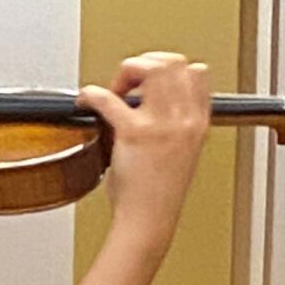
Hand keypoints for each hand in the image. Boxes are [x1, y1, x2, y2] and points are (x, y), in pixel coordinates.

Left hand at [78, 51, 211, 249]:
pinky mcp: (134, 134)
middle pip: (172, 62)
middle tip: (129, 84)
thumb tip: (153, 102)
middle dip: (146, 64)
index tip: (151, 80)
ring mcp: (161, 125)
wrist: (148, 222)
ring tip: (114, 91)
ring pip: (148, 68)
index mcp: (198, 124)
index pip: (196, 72)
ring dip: (125, 72)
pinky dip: (91, 94)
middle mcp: (184, 120)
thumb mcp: (182, 154)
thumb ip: (175, 125)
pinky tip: (87, 100)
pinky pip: (109, 97)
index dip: (170, 68)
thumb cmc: (157, 195)